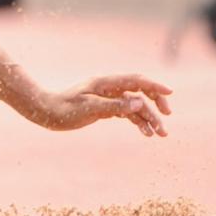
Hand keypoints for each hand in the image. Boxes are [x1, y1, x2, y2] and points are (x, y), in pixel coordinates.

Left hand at [36, 75, 171, 137]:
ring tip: (159, 134)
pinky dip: (137, 122)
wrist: (46, 113)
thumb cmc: (64, 109)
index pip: (135, 80)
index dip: (154, 86)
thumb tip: (140, 102)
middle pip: (140, 91)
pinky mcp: (104, 108)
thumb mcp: (90, 108)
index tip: (169, 93)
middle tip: (167, 116)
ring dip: (148, 118)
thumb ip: (115, 106)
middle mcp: (109, 88)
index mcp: (105, 83)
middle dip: (156, 102)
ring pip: (134, 105)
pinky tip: (145, 133)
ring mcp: (107, 98)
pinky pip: (126, 113)